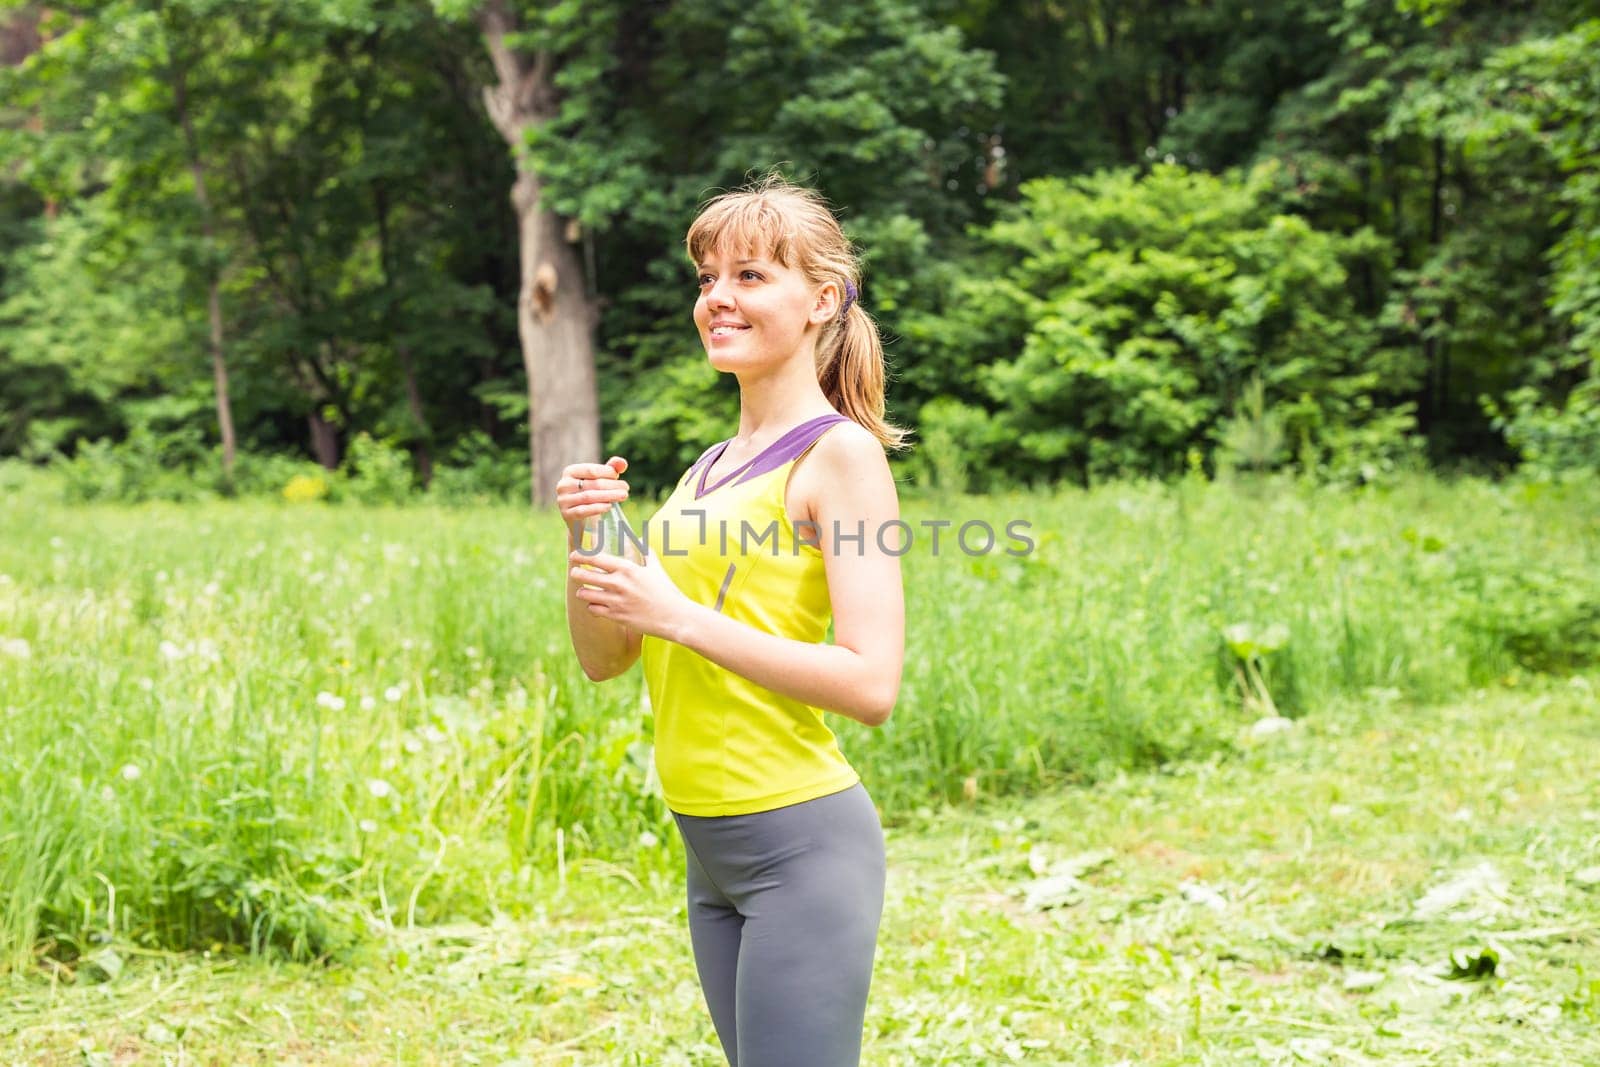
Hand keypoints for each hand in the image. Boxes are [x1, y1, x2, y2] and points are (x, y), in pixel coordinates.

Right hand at [557, 456, 628, 525]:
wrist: (582, 517)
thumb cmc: (592, 492)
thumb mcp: (601, 478)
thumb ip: (612, 468)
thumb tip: (623, 463)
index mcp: (570, 472)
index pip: (591, 470)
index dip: (607, 472)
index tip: (617, 476)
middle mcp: (563, 485)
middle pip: (592, 484)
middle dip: (612, 485)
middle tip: (626, 488)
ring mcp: (563, 500)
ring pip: (588, 497)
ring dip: (609, 496)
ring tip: (623, 495)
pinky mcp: (567, 514)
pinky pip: (583, 510)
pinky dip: (598, 508)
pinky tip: (610, 506)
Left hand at [568, 548, 694, 641]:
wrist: (674, 616)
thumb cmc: (666, 591)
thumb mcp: (656, 569)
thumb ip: (646, 553)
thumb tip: (641, 539)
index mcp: (627, 569)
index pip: (595, 558)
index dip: (580, 556)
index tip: (574, 556)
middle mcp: (619, 584)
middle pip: (584, 575)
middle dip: (576, 573)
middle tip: (576, 573)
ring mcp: (616, 601)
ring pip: (585, 594)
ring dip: (583, 591)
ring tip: (585, 590)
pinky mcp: (616, 616)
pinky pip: (593, 609)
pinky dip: (592, 606)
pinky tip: (596, 604)